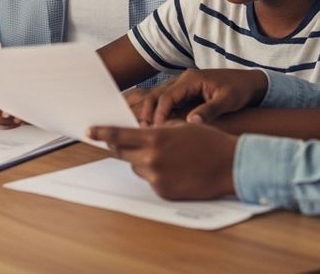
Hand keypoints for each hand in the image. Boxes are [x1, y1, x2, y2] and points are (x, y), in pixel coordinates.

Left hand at [87, 124, 238, 200]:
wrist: (229, 165)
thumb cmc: (207, 141)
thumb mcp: (179, 126)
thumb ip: (155, 129)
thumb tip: (138, 130)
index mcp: (154, 139)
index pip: (118, 136)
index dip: (102, 133)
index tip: (89, 131)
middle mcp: (151, 160)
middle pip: (123, 153)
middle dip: (124, 146)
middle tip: (131, 142)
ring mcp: (157, 178)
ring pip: (137, 166)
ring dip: (143, 160)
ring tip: (168, 155)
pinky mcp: (163, 192)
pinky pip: (150, 180)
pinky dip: (156, 173)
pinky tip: (175, 168)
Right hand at [134, 69, 267, 125]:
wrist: (250, 83)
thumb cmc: (240, 90)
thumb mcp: (227, 101)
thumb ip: (209, 110)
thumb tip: (191, 122)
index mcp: (192, 79)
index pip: (167, 95)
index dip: (159, 113)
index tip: (156, 129)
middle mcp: (184, 79)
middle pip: (157, 93)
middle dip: (148, 111)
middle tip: (144, 130)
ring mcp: (184, 84)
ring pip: (160, 96)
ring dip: (152, 111)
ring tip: (148, 129)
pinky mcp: (186, 91)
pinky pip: (168, 100)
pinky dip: (161, 111)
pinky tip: (160, 126)